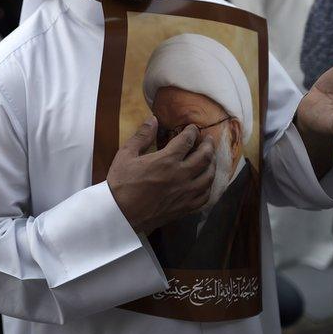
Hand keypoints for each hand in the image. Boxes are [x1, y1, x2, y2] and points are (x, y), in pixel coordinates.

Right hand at [107, 118, 214, 234]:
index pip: (186, 140)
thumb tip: (153, 119)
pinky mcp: (184, 208)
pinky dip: (208, 187)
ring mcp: (185, 193)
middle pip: (204, 157)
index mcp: (166, 160)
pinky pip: (204, 196)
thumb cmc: (121, 183)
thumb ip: (142, 136)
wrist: (120, 214)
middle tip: (208, 139)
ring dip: (212, 164)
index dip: (192, 131)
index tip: (193, 128)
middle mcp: (180, 175)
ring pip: (208, 176)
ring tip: (210, 158)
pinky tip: (206, 183)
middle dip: (208, 144)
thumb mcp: (126, 154)